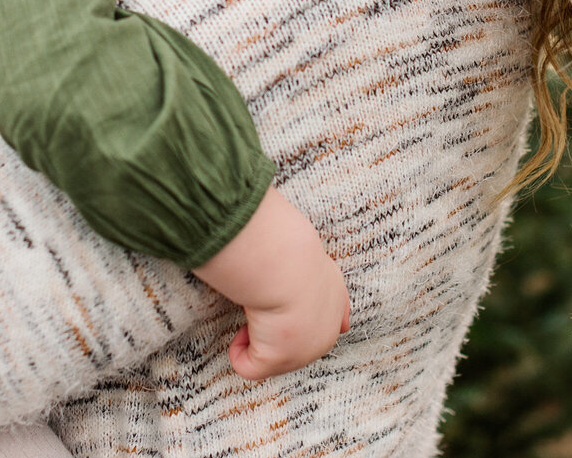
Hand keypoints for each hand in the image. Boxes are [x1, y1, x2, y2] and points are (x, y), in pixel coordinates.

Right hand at [192, 186, 351, 380]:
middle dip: (272, 329)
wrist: (286, 263)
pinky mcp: (278, 361)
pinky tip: (240, 331)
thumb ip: (288, 229)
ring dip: (253, 338)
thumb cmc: (287, 242)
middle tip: (255, 305)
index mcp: (334, 294)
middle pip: (298, 343)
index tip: (289, 315)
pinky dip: (238, 353)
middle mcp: (326, 327)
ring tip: (248, 314)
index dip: (311, 319)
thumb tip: (267, 203)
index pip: (334, 316)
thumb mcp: (297, 233)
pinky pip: (248, 367)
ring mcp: (305, 349)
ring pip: (269, 355)